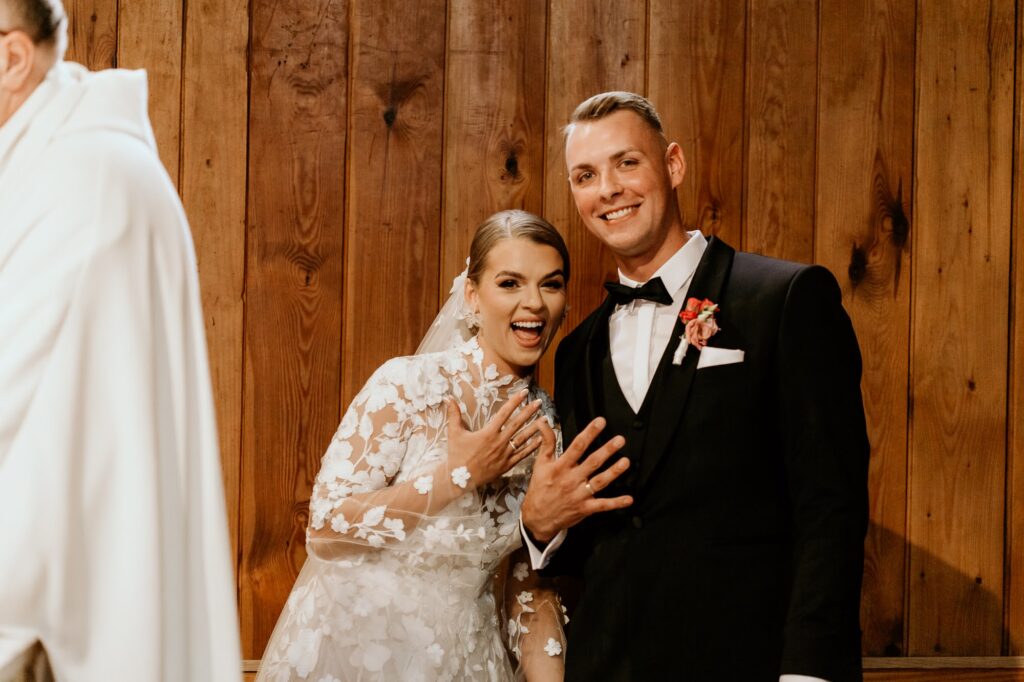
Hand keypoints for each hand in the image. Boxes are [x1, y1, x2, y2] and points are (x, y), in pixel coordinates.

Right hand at [445, 392, 545, 487]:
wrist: (458, 479)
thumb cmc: (456, 455)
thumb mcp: (454, 433)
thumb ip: (453, 414)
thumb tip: (448, 398)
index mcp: (488, 432)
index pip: (505, 413)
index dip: (515, 401)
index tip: (524, 392)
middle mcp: (499, 442)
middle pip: (517, 423)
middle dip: (529, 411)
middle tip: (539, 402)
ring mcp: (504, 454)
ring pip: (523, 438)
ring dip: (534, 428)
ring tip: (545, 419)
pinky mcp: (506, 465)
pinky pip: (522, 455)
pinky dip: (532, 447)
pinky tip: (540, 440)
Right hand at [521, 417, 632, 541]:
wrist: (537, 517)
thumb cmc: (540, 488)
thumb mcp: (540, 464)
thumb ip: (546, 442)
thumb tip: (544, 422)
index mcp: (561, 467)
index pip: (577, 446)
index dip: (589, 433)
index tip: (600, 422)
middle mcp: (571, 480)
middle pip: (592, 462)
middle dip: (607, 450)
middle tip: (619, 440)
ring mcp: (579, 495)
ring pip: (600, 482)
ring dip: (614, 472)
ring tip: (625, 462)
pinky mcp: (585, 508)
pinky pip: (603, 505)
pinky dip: (616, 503)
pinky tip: (628, 499)